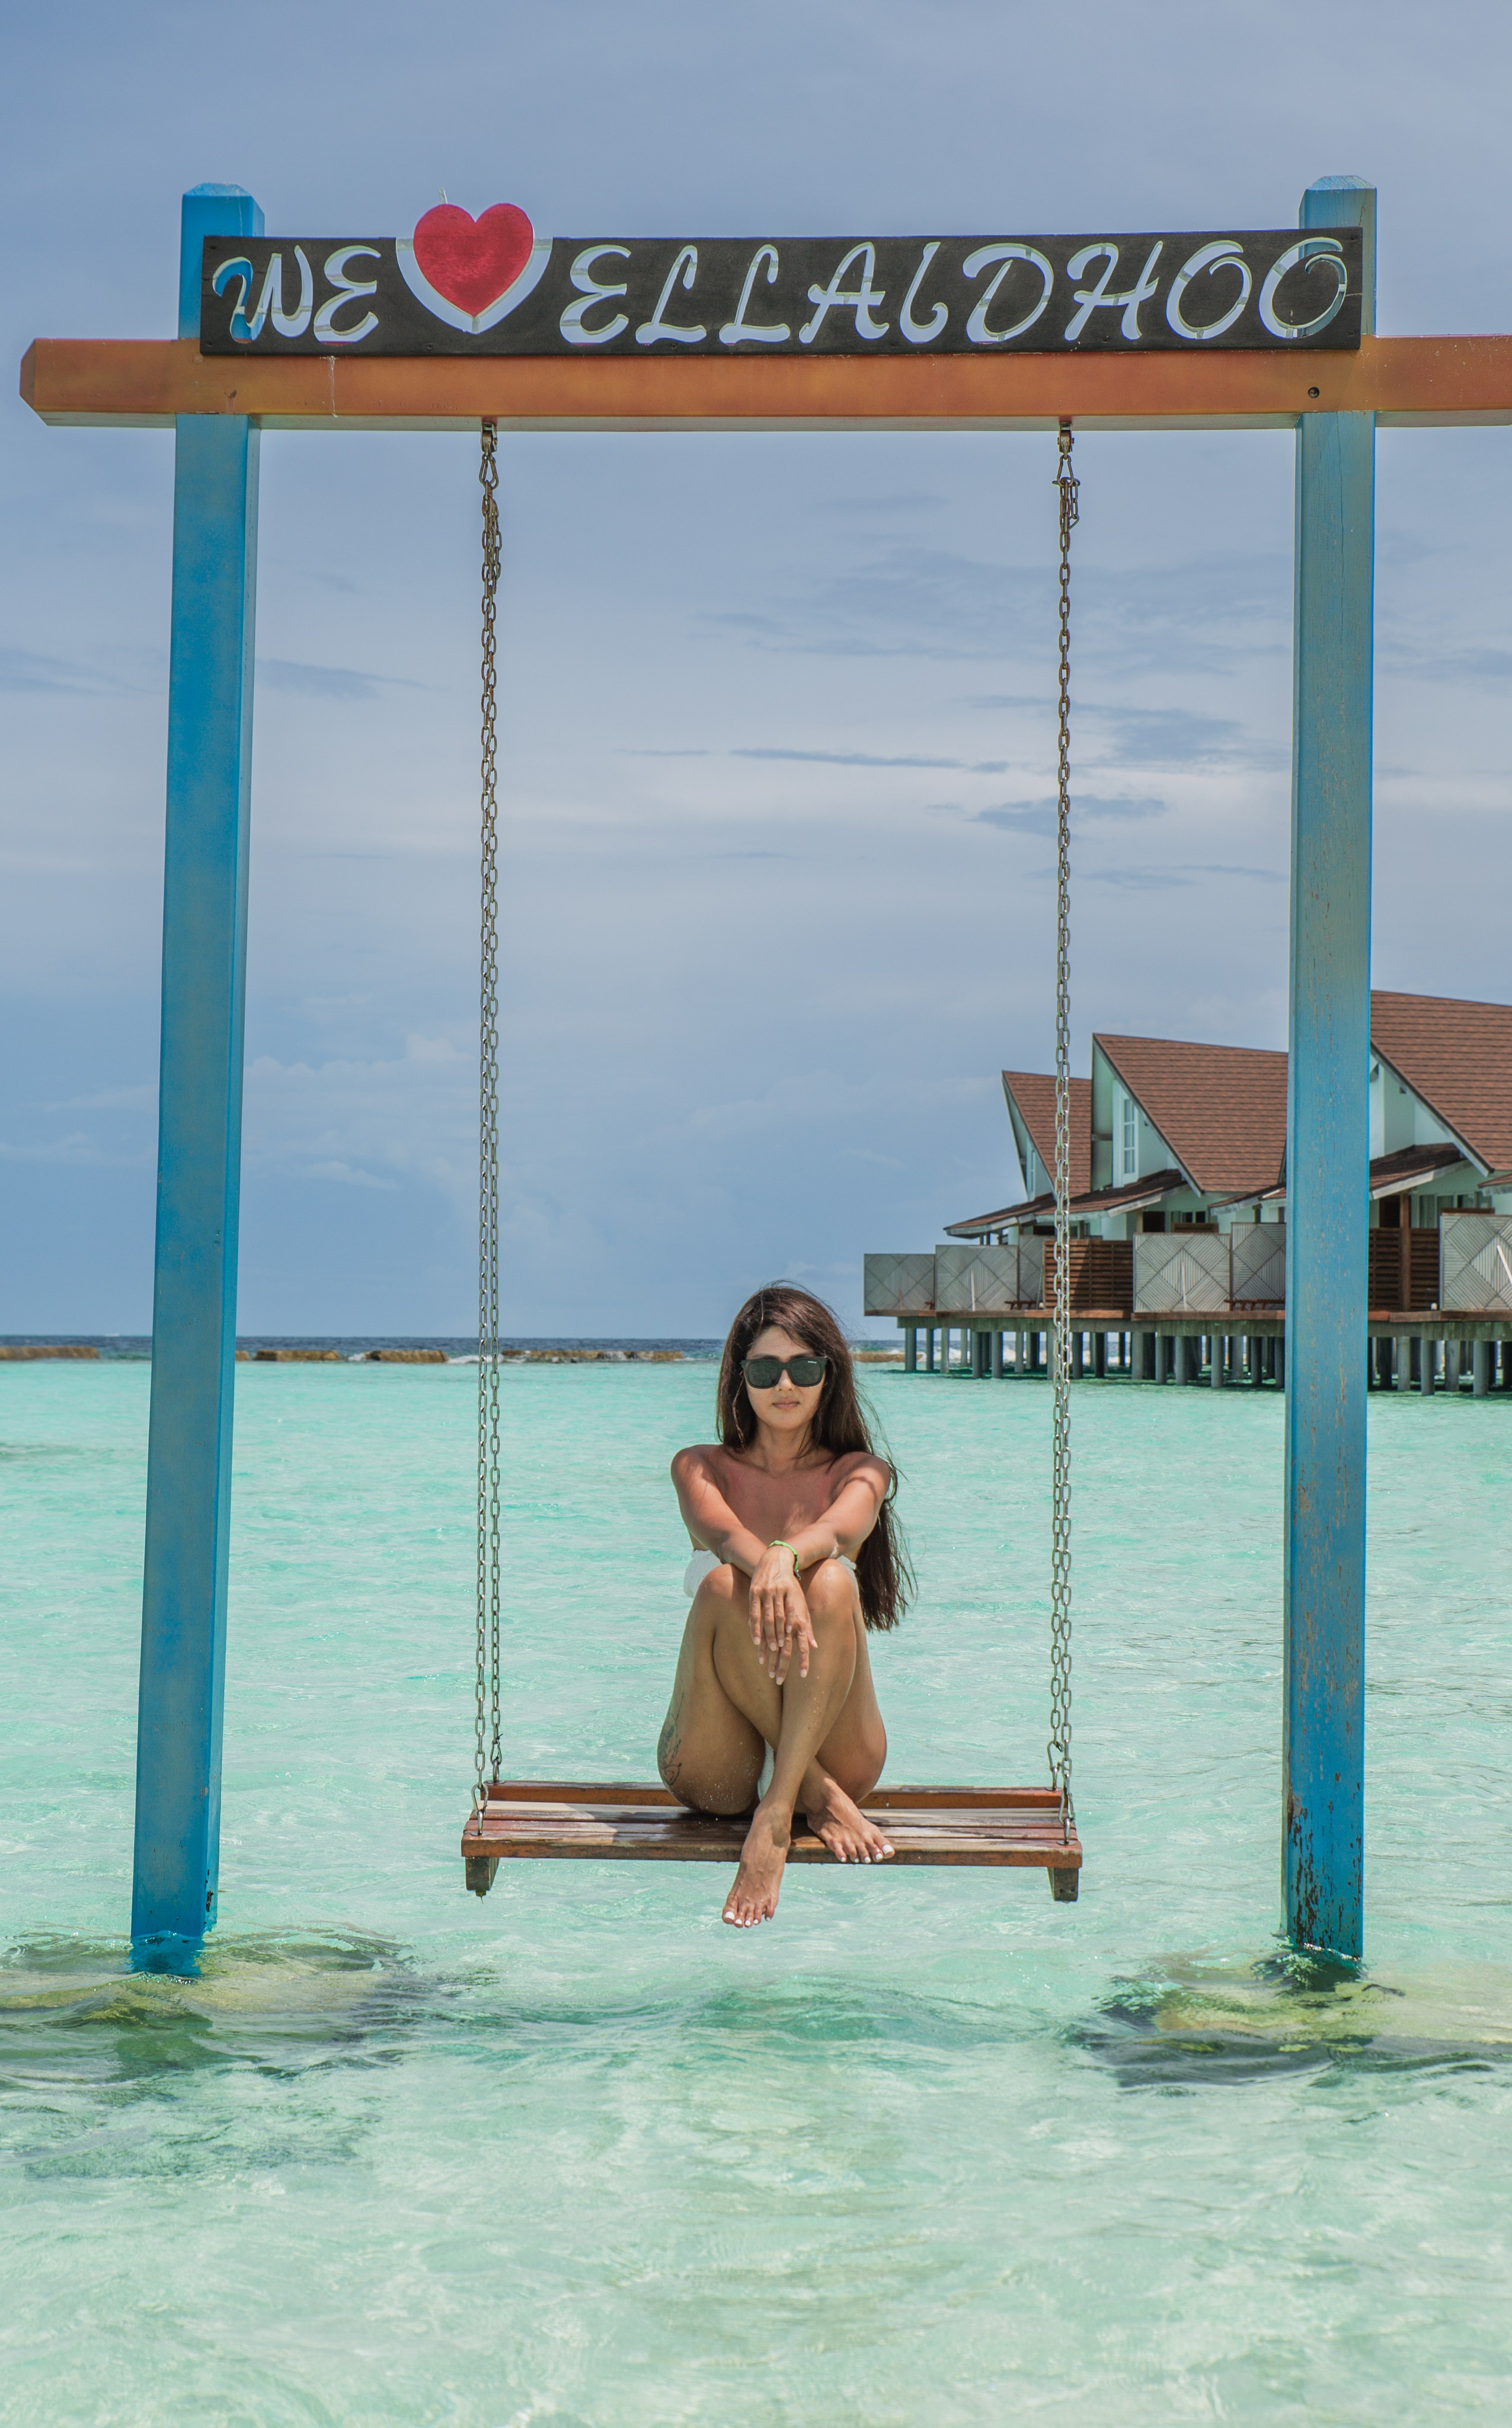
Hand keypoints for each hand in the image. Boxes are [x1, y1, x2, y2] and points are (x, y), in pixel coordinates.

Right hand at [748, 1548, 816, 1682]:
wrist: (777, 1558)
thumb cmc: (791, 1587)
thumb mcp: (800, 1605)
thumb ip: (806, 1627)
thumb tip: (814, 1647)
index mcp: (797, 1607)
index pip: (802, 1638)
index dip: (802, 1657)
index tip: (802, 1675)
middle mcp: (785, 1603)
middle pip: (785, 1635)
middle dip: (783, 1657)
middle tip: (780, 1676)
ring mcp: (770, 1596)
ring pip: (771, 1624)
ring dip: (770, 1643)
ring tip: (769, 1661)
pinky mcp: (756, 1592)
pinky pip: (756, 1613)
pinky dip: (756, 1628)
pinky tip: (756, 1642)